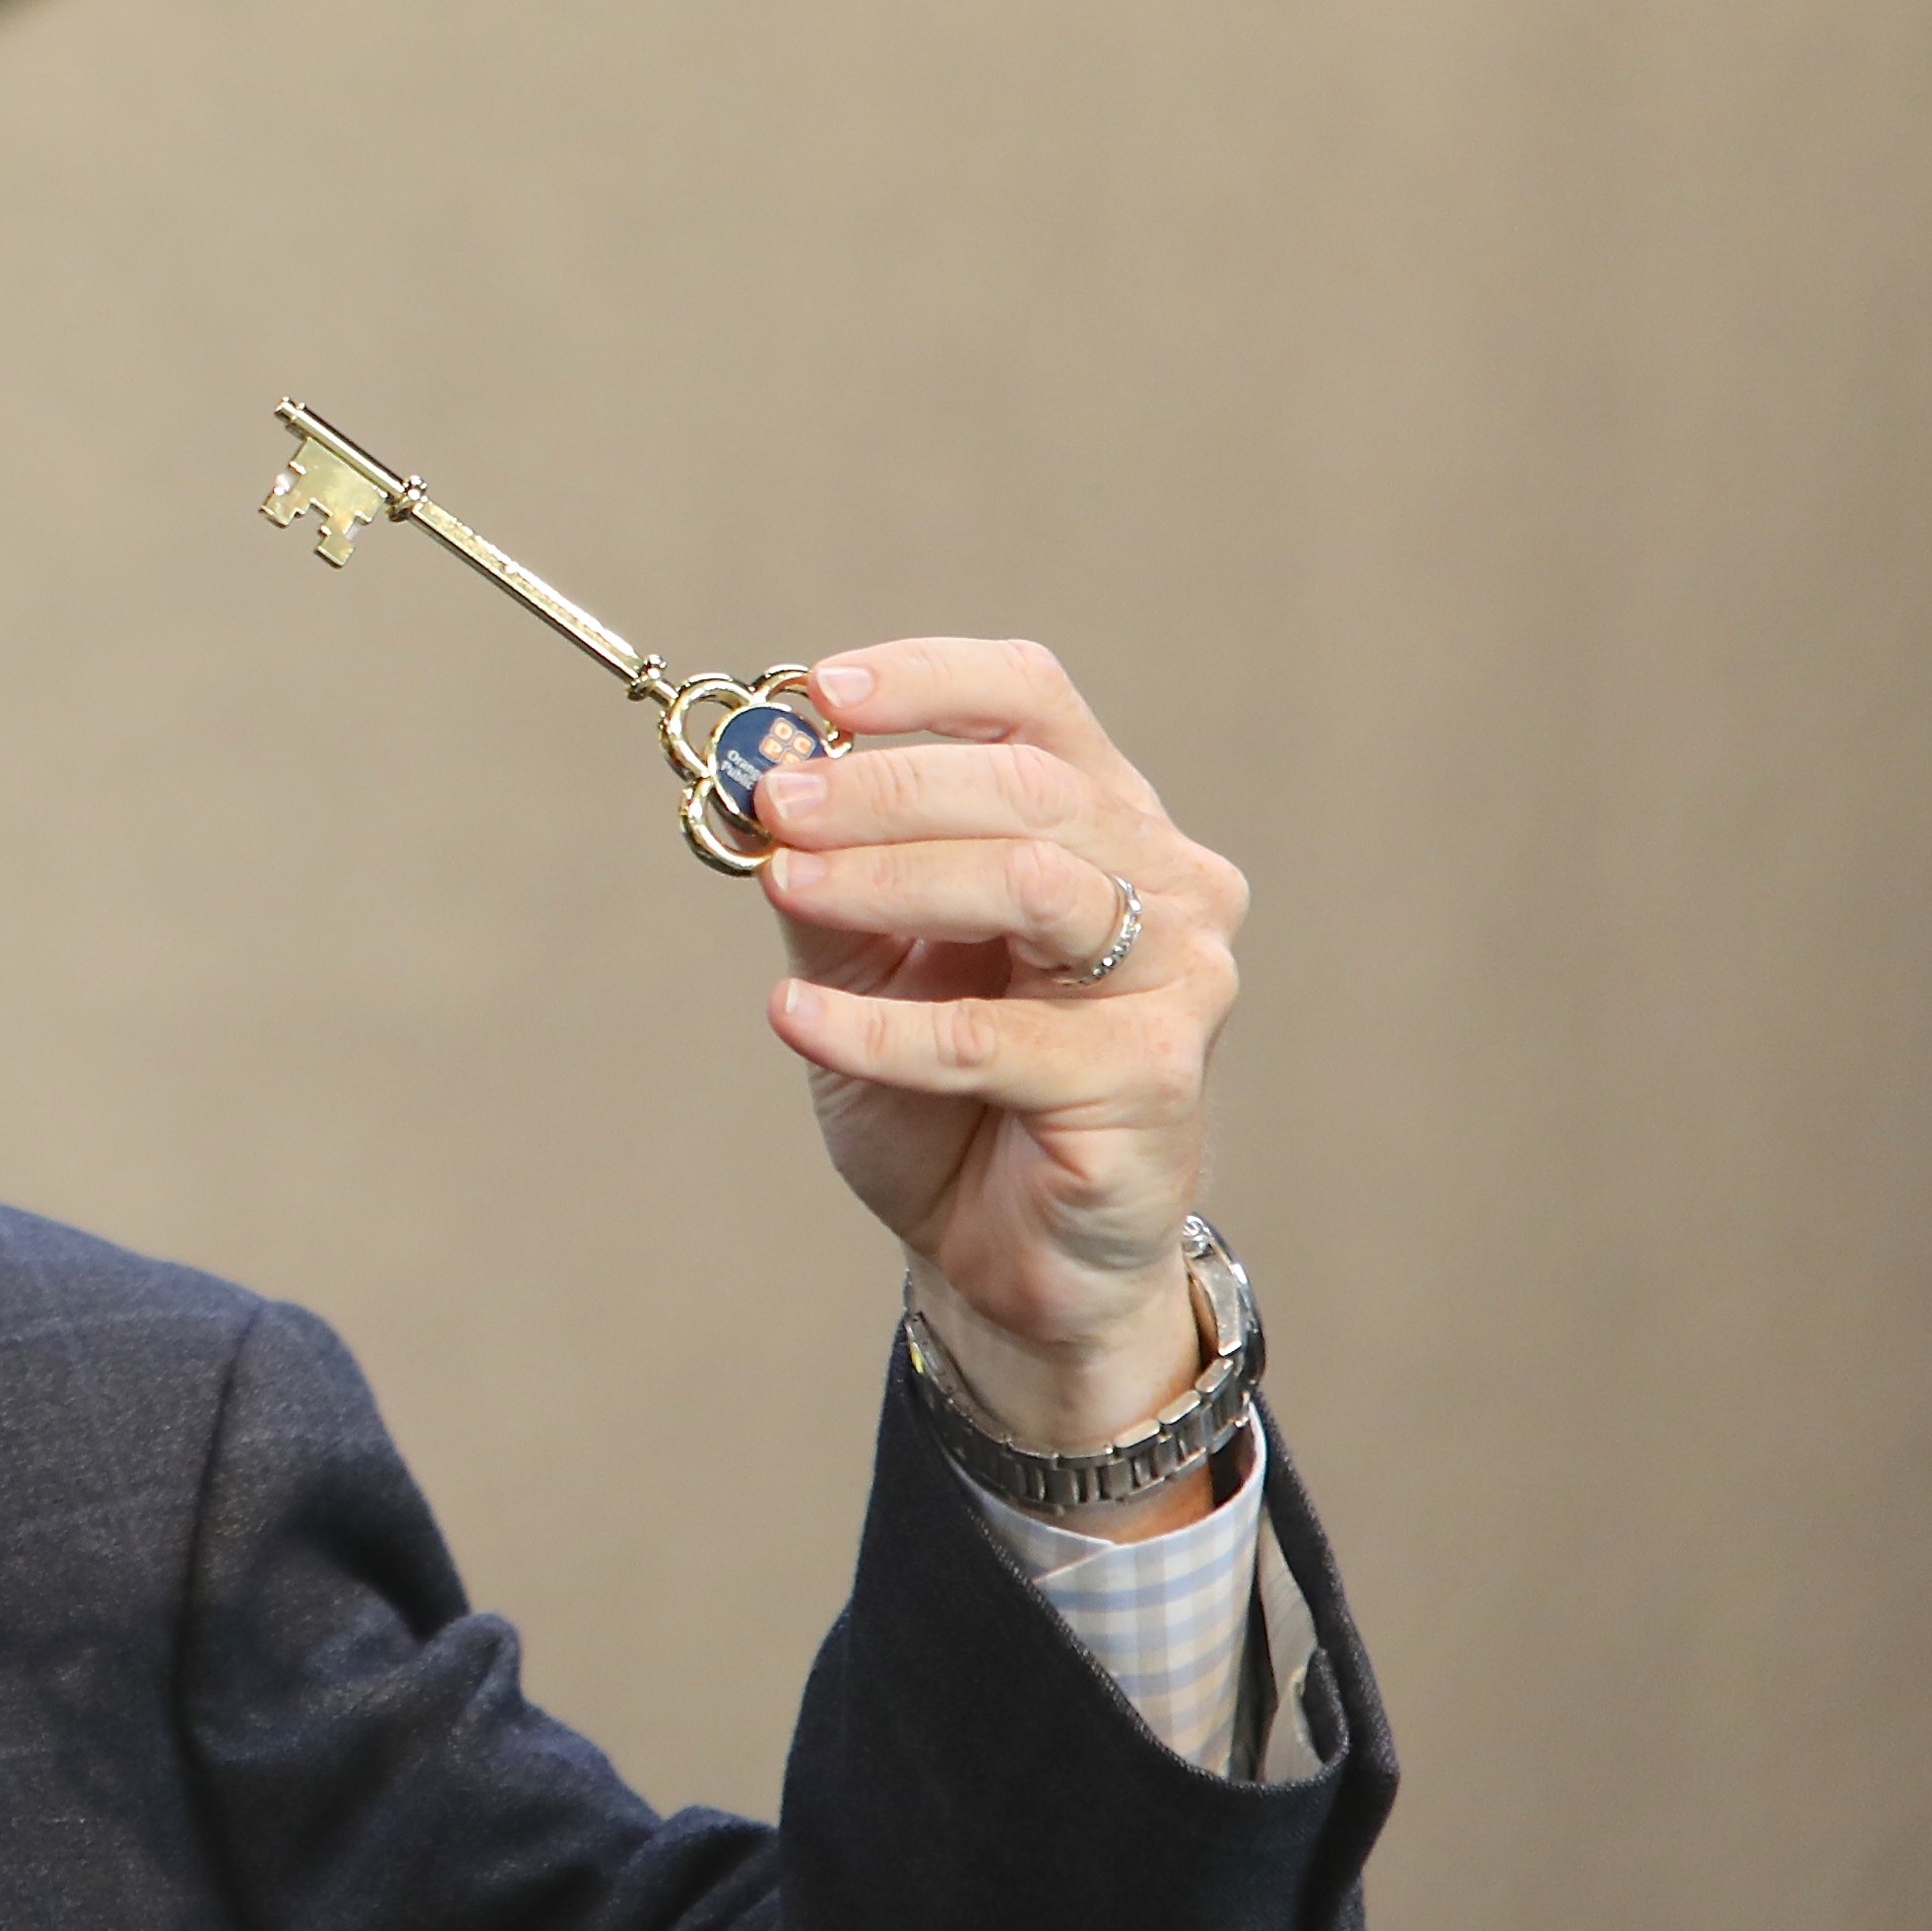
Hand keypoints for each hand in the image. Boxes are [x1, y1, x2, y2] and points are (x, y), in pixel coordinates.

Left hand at [745, 641, 1247, 1466]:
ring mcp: (1175, 979)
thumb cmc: (946, 1090)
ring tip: (783, 885)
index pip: (1033, 700)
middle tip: (777, 803)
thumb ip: (828, 871)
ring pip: (1032, 886)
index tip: (816, 691)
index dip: (926, 681)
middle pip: (1031, 787)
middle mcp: (1163, 880)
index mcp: (1099, 819)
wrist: (1002, 1249)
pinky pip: (995, 1038)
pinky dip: (879, 1025)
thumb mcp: (867, 959)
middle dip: (885, 786)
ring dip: (890, 877)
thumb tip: (757, 781)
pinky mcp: (1149, 1079)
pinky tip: (796, 1015)